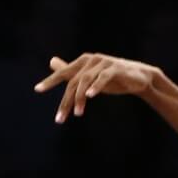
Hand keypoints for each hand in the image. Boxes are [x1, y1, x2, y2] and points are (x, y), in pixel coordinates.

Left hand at [34, 53, 158, 122]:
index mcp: (84, 61)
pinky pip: (103, 77)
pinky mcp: (116, 68)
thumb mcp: (90, 77)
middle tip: (60, 118)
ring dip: (79, 98)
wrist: (140, 78)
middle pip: (73, 81)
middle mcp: (91, 59)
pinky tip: (89, 96)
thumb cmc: (113, 78)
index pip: (64, 72)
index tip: (38, 90)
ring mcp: (104, 63)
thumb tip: (51, 61)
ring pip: (85, 80)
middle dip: (66, 101)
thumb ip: (71, 71)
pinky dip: (95, 86)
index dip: (51, 81)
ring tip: (77, 113)